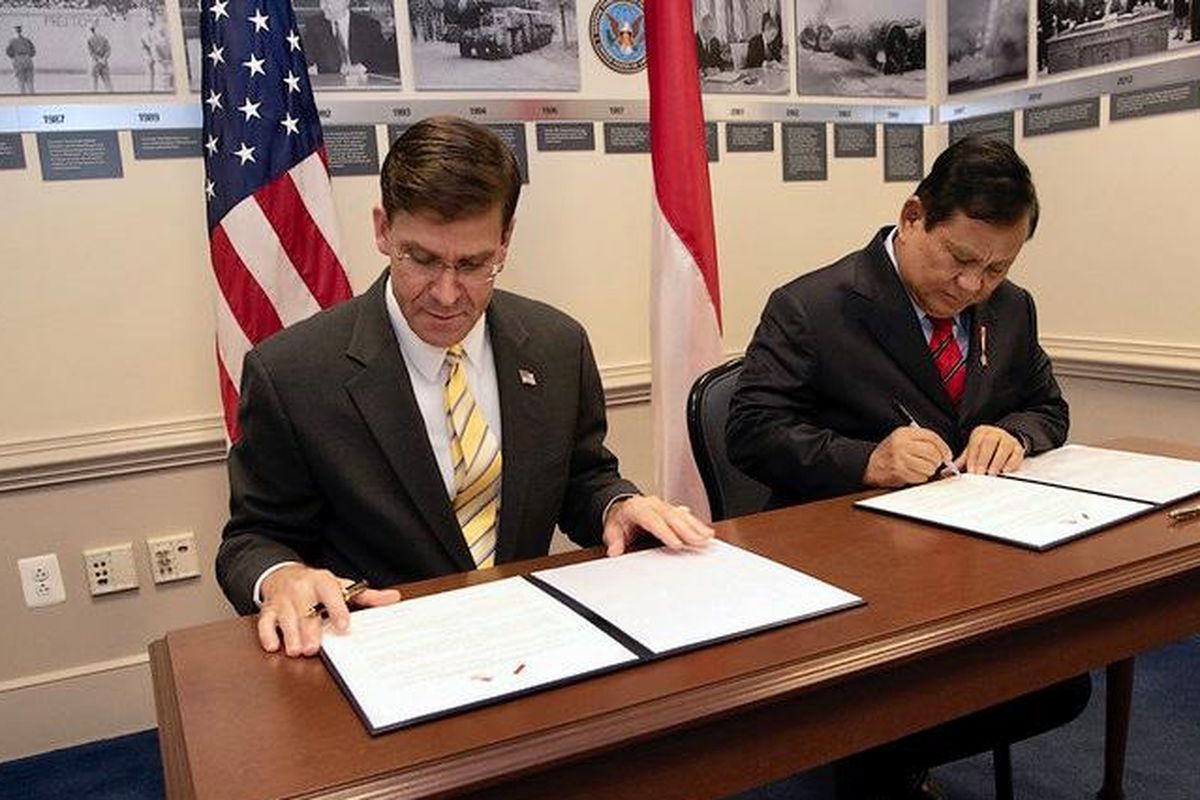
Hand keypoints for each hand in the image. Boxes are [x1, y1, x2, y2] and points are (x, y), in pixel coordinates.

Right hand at [257, 565, 400, 656]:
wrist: (283, 574)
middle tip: (314, 648)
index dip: (337, 609)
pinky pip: (265, 621)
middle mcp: (302, 589)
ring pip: (285, 617)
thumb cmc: (317, 586)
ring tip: (296, 650)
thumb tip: (394, 598)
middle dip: (309, 629)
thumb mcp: (341, 586)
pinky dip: (267, 633)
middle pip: (305, 610)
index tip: (343, 625)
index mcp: (322, 581)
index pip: (330, 593)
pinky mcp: (268, 609)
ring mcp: (283, 600)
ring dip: (290, 635)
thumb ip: (367, 596)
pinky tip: (273, 645)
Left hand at [602, 495, 714, 556]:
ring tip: (707, 537)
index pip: (653, 520)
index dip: (666, 532)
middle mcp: (652, 505)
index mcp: (637, 508)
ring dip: (695, 527)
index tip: (677, 543)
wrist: (622, 508)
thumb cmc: (619, 520)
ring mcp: (663, 506)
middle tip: (699, 542)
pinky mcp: (671, 509)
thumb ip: (614, 540)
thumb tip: (614, 551)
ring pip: (681, 515)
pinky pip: (685, 516)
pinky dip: (696, 524)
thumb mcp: (611, 530)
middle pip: (672, 517)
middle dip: (687, 530)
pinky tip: (706, 531)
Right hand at [864, 426, 953, 487]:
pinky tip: (913, 473)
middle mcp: (902, 444)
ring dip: (929, 470)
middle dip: (937, 460)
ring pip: (929, 466)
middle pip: (932, 452)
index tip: (947, 455)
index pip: (931, 437)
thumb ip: (922, 440)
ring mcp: (900, 459)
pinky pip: (921, 477)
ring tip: (921, 468)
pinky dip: (921, 477)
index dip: (943, 447)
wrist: (870, 464)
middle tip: (935, 463)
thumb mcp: (903, 438)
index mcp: (904, 433)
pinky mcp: (900, 472)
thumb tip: (944, 451)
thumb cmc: (890, 452)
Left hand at [954, 425, 1024, 474]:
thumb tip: (948, 471)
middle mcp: (995, 433)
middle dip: (983, 459)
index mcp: (981, 433)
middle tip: (980, 473)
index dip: (973, 457)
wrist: (1002, 439)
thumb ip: (962, 460)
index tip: (971, 470)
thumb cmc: (984, 447)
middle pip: (989, 443)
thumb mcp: (972, 450)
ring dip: (996, 462)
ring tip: (991, 473)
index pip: (976, 443)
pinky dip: (1010, 463)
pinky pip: (1016, 454)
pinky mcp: (1018, 447)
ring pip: (1003, 448)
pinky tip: (1004, 470)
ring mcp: (1007, 439)